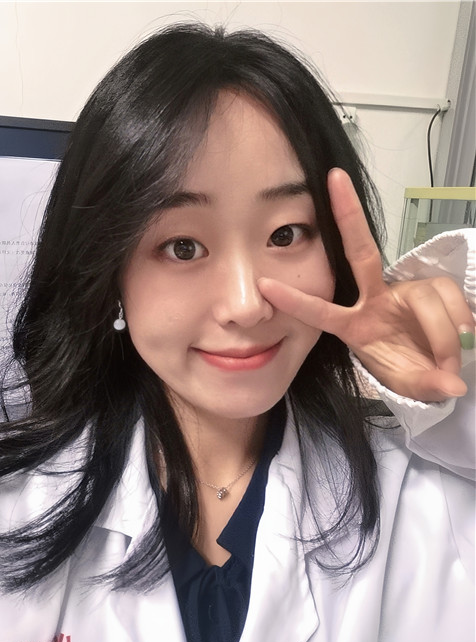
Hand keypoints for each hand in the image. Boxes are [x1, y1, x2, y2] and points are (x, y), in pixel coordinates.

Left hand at [258, 168, 473, 401]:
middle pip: (360, 252)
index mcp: (354, 326)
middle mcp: (375, 299)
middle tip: (334, 178)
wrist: (436, 367)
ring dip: (443, 333)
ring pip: (425, 297)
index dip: (296, 301)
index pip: (321, 312)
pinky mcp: (433, 288)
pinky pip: (449, 296)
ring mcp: (404, 290)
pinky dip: (461, 321)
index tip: (263, 285)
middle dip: (347, 215)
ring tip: (450, 363)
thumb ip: (427, 385)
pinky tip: (468, 338)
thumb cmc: (410, 371)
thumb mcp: (411, 383)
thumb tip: (453, 387)